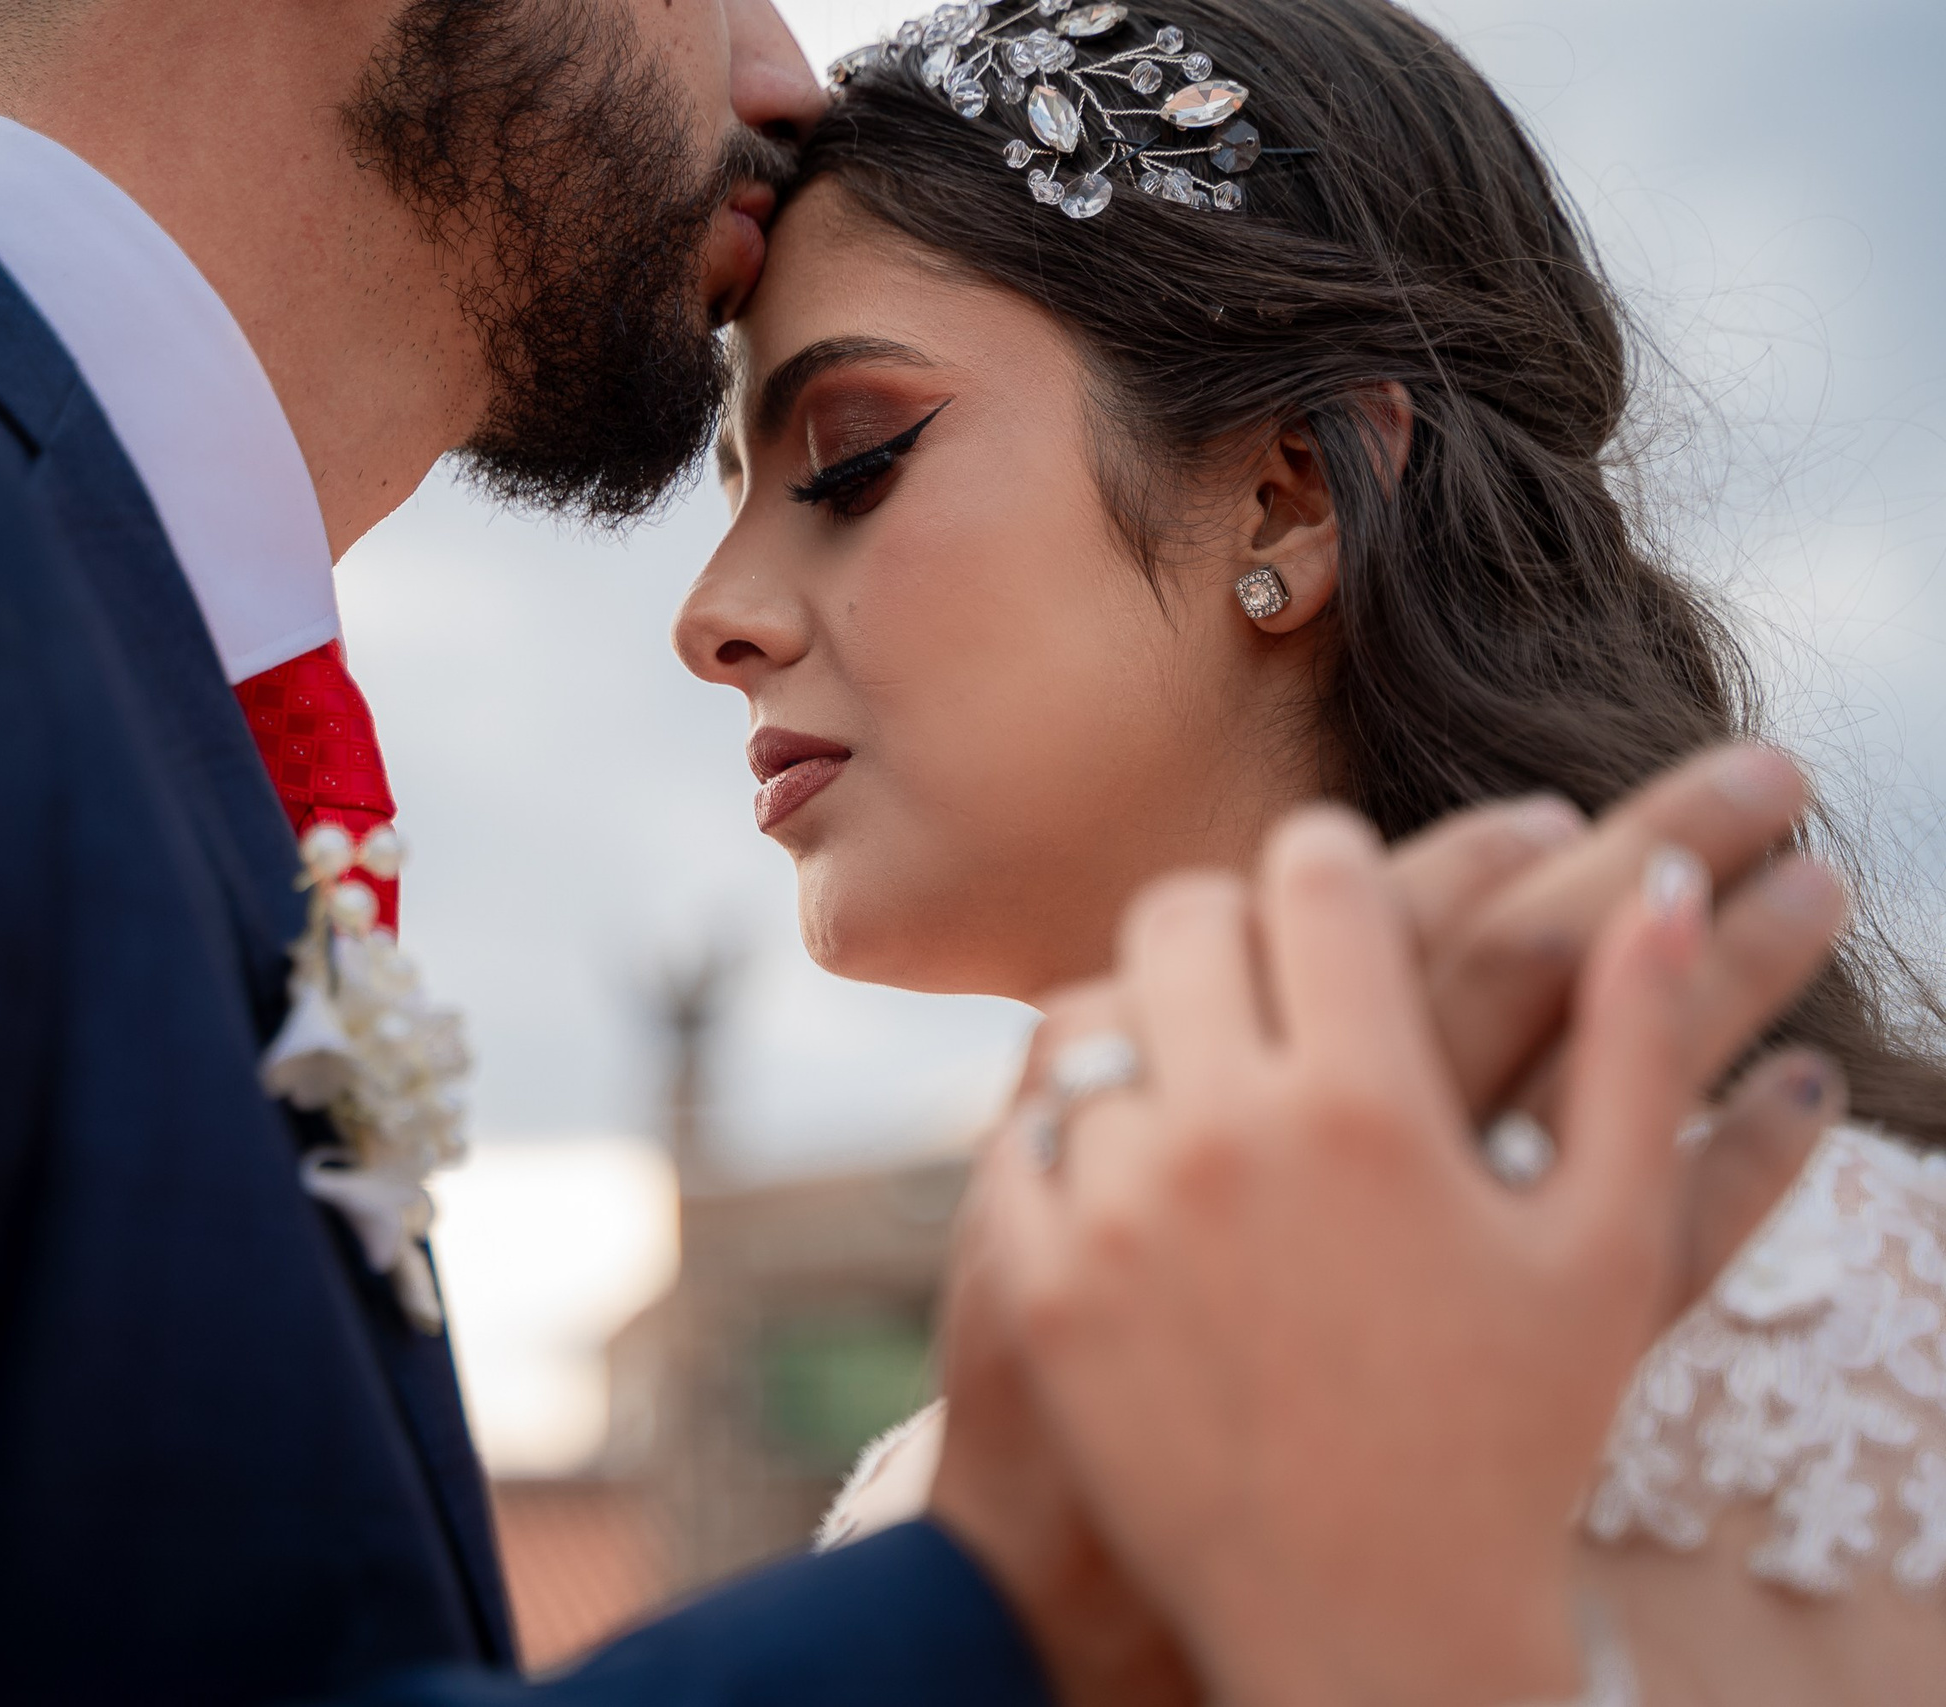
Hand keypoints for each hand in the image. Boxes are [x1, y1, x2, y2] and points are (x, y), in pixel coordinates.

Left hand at [969, 808, 1843, 1706]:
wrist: (1367, 1624)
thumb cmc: (1509, 1443)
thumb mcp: (1608, 1250)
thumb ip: (1638, 1052)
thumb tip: (1666, 891)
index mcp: (1371, 1109)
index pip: (1319, 874)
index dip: (1333, 858)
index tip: (1339, 887)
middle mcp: (1224, 1139)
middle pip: (1181, 917)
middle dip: (1226, 921)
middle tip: (1258, 966)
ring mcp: (1112, 1211)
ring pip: (1088, 1015)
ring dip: (1146, 1025)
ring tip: (1199, 1071)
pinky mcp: (1036, 1283)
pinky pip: (1019, 1126)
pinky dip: (1065, 1121)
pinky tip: (1128, 1158)